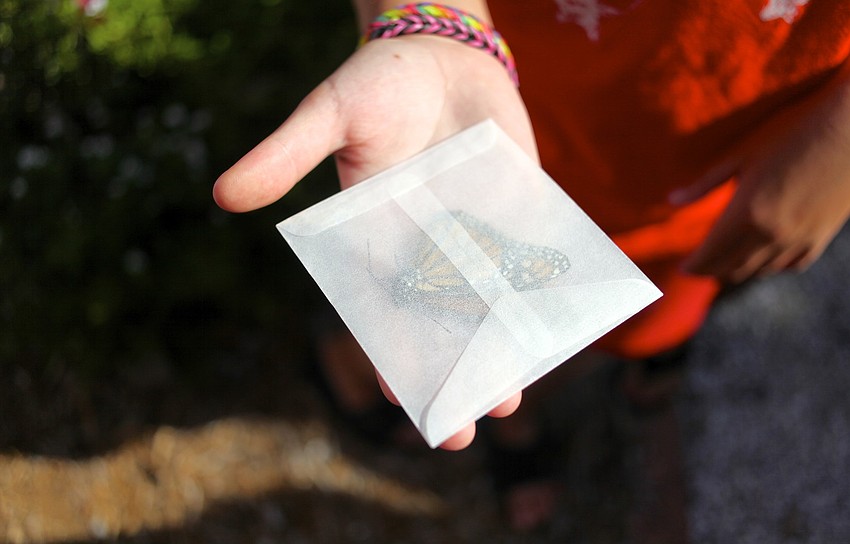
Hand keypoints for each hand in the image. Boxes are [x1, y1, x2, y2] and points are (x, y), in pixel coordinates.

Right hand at [214, 36, 534, 448]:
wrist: (442, 50)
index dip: (390, 353)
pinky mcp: (517, 212)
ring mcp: (476, 233)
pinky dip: (539, 297)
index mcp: (379, 237)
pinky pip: (529, 262)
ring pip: (487, 305)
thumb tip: (223, 196)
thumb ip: (286, 155)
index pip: (382, 309)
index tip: (402, 400)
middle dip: (450, 371)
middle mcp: (428, 246)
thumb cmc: (377, 80)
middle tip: (466, 429)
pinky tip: (553, 333)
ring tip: (512, 396)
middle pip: (439, 321)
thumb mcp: (329, 112)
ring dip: (498, 348)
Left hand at [672, 66, 849, 283]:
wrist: (849, 132)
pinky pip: (788, 266)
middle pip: (729, 268)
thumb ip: (704, 185)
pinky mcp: (818, 238)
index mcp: (745, 214)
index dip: (693, 266)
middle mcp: (770, 234)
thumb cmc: (791, 136)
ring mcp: (797, 240)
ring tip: (722, 267)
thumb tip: (672, 200)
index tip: (682, 268)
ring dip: (736, 272)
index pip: (709, 255)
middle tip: (698, 268)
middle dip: (709, 271)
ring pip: (757, 271)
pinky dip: (769, 268)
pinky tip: (761, 261)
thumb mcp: (740, 157)